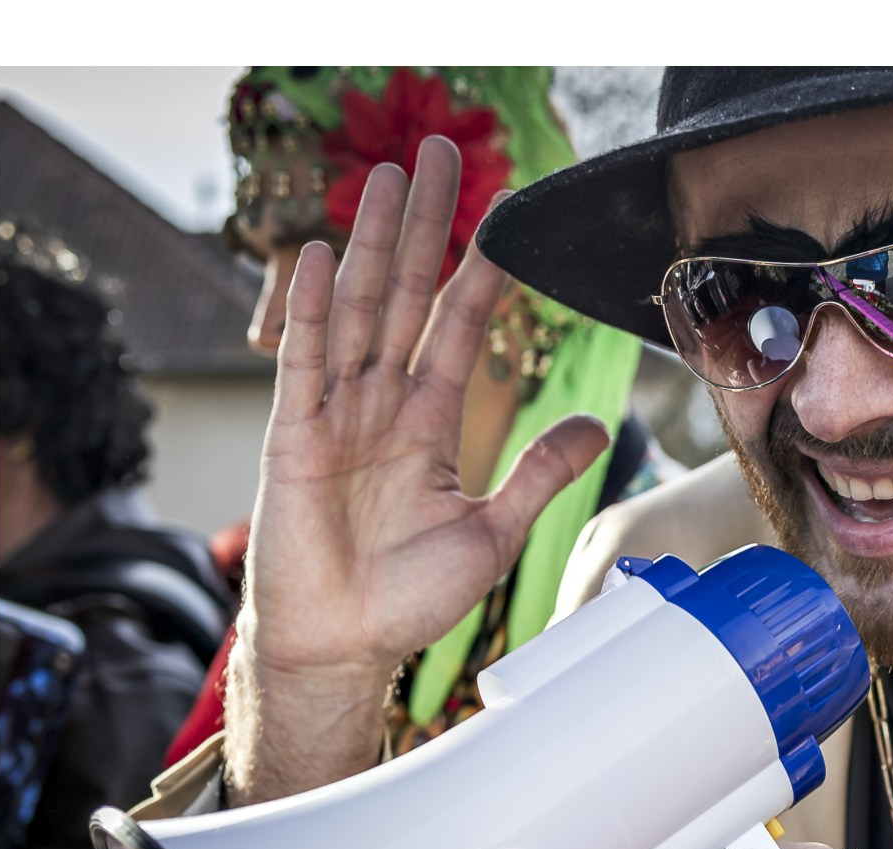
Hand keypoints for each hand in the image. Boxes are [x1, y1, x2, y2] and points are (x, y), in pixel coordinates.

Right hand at [227, 135, 607, 802]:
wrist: (345, 648)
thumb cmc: (409, 601)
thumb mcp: (493, 531)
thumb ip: (539, 473)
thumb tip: (597, 426)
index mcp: (431, 424)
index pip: (459, 327)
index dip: (481, 272)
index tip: (501, 217)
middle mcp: (383, 406)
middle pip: (406, 296)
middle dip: (423, 227)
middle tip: (437, 156)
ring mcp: (335, 415)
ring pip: (358, 311)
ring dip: (372, 245)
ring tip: (386, 181)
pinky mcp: (294, 437)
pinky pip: (302, 361)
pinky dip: (310, 309)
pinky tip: (322, 256)